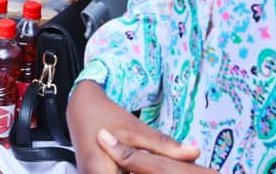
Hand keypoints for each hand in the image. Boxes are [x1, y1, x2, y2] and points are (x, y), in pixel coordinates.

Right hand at [69, 81, 211, 173]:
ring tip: (161, 167)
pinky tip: (147, 166)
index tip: (170, 171)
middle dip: (150, 173)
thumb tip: (194, 153)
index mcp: (101, 172)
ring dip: (144, 172)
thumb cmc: (106, 116)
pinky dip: (136, 171)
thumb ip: (164, 146)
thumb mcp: (136, 129)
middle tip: (170, 168)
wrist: (81, 108)